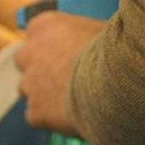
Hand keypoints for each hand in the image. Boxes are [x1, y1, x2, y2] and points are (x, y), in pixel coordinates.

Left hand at [15, 11, 106, 135]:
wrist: (118, 85)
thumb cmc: (117, 51)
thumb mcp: (105, 28)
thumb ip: (88, 33)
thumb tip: (99, 38)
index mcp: (45, 25)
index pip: (37, 32)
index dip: (53, 45)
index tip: (68, 52)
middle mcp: (29, 53)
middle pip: (26, 60)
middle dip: (42, 69)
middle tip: (68, 77)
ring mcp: (29, 84)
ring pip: (30, 90)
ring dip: (46, 94)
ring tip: (75, 99)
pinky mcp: (35, 112)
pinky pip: (38, 117)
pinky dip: (52, 119)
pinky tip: (75, 116)